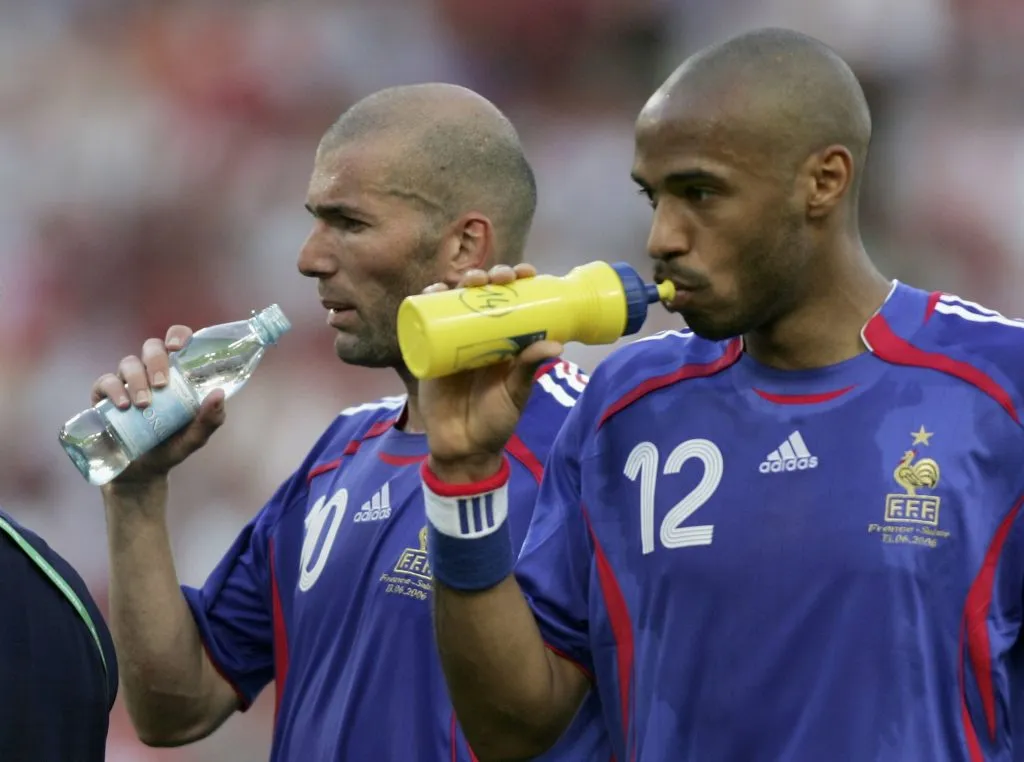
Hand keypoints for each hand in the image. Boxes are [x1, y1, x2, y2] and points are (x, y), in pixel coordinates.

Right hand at [91, 325, 226, 486]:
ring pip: (128, 363)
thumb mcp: (195, 437)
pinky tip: (122, 405)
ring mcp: (126, 382)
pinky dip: (114, 389)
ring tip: (144, 404)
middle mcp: (150, 372)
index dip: (178, 335)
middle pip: (151, 348)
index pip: (177, 341)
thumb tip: (219, 393)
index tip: (178, 348)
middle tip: (162, 385)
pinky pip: (105, 382)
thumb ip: (210, 419)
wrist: (142, 473)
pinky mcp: (104, 396)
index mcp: (176, 374)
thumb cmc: (172, 447)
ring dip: (137, 380)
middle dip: (156, 361)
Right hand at [418, 264, 562, 482]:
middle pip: (484, 295)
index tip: (526, 273)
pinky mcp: (430, 351)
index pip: (514, 301)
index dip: (519, 281)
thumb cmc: (496, 420)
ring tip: (468, 281)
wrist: (463, 448)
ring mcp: (454, 342)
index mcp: (507, 340)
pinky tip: (433, 289)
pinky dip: (427, 300)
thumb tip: (556, 344)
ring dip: (460, 282)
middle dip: (490, 277)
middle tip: (497, 279)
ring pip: (456, 301)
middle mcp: (481, 335)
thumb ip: (529, 369)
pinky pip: (426, 321)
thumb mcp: (516, 393)